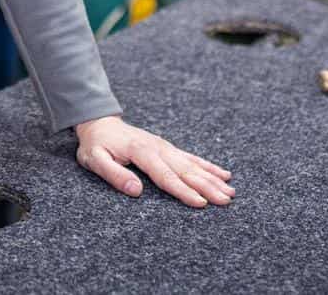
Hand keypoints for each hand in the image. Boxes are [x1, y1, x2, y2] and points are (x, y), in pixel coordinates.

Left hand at [74, 115, 233, 208]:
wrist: (99, 123)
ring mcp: (165, 147)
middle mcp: (158, 148)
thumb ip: (114, 174)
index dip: (183, 191)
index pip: (165, 175)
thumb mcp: (96, 160)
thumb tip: (136, 191)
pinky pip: (191, 158)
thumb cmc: (96, 145)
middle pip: (185, 170)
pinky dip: (208, 166)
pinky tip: (224, 174)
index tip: (201, 203)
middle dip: (207, 186)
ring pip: (192, 164)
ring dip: (212, 178)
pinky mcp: (168, 148)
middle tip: (226, 201)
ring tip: (231, 191)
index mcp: (141, 151)